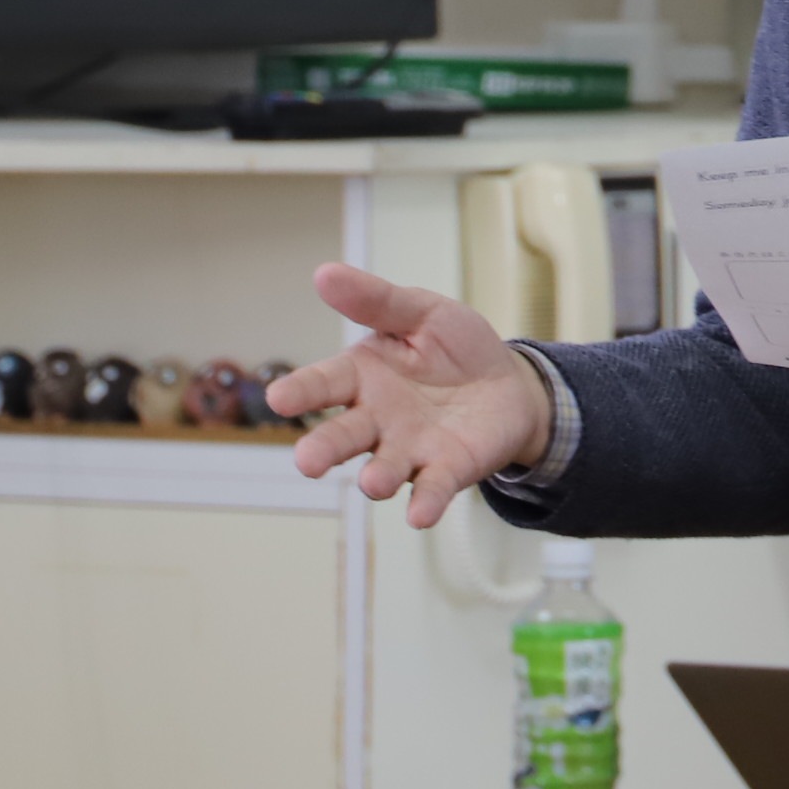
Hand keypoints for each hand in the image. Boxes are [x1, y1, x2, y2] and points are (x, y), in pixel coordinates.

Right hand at [268, 263, 553, 525]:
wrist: (509, 383)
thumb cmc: (454, 347)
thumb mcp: (421, 312)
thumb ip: (376, 301)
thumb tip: (324, 273)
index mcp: (362, 375)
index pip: (323, 383)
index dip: (301, 391)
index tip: (279, 398)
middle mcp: (376, 419)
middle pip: (342, 436)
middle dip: (324, 449)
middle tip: (307, 462)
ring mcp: (409, 449)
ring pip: (383, 467)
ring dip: (375, 478)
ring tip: (372, 482)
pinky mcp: (446, 469)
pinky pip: (432, 488)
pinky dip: (425, 502)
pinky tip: (419, 515)